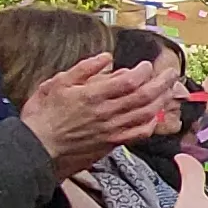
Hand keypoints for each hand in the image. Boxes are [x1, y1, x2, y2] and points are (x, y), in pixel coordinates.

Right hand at [18, 53, 181, 173]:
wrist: (36, 150)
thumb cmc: (42, 117)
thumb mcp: (56, 84)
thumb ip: (83, 69)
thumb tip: (105, 57)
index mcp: (93, 96)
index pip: (128, 81)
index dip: (142, 71)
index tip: (147, 65)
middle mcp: (106, 113)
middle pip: (143, 96)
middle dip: (161, 83)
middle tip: (171, 74)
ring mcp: (111, 130)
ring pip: (145, 114)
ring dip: (161, 101)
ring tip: (169, 90)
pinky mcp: (111, 144)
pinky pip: (138, 134)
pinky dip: (150, 123)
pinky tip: (155, 116)